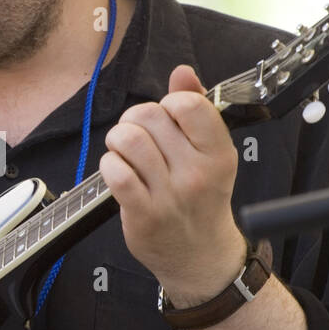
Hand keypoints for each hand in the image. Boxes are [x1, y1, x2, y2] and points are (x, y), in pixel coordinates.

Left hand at [100, 64, 246, 305]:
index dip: (167, 104)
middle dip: (134, 118)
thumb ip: (196, 108)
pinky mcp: (143, 214)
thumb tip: (182, 72)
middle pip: (150, 116)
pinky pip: (115, 172)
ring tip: (124, 151)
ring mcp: (170, 195)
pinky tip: (118, 171)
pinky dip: (109, 165)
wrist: (200, 256)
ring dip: (118, 140)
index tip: (165, 119)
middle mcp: (197, 173)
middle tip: (137, 135)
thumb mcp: (210, 154)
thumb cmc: (202, 199)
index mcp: (219, 153)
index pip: (188, 104)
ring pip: (128, 140)